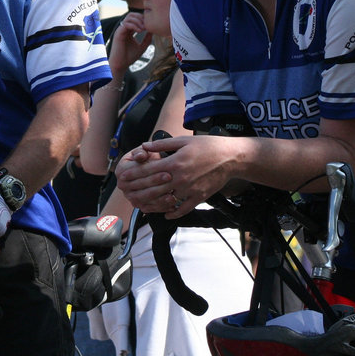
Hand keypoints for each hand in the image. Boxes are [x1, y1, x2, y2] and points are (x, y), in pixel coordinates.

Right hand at [108, 12, 150, 74]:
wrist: (121, 65)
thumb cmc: (130, 57)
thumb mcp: (142, 46)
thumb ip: (147, 38)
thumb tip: (153, 30)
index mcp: (129, 31)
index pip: (135, 19)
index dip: (143, 19)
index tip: (150, 27)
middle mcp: (124, 29)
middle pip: (132, 14)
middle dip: (141, 18)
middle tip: (147, 26)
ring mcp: (121, 30)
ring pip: (129, 17)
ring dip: (138, 21)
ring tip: (143, 29)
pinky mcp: (118, 33)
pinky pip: (126, 24)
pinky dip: (134, 25)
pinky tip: (140, 31)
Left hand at [116, 135, 234, 218]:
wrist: (230, 157)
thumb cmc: (206, 146)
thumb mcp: (183, 140)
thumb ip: (162, 144)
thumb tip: (144, 145)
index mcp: (174, 162)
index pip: (149, 171)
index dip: (134, 175)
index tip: (124, 177)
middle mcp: (180, 178)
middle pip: (154, 187)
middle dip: (138, 190)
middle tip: (127, 193)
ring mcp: (189, 189)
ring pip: (166, 201)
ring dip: (152, 205)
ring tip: (141, 206)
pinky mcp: (199, 197)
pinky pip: (183, 209)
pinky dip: (173, 213)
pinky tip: (166, 215)